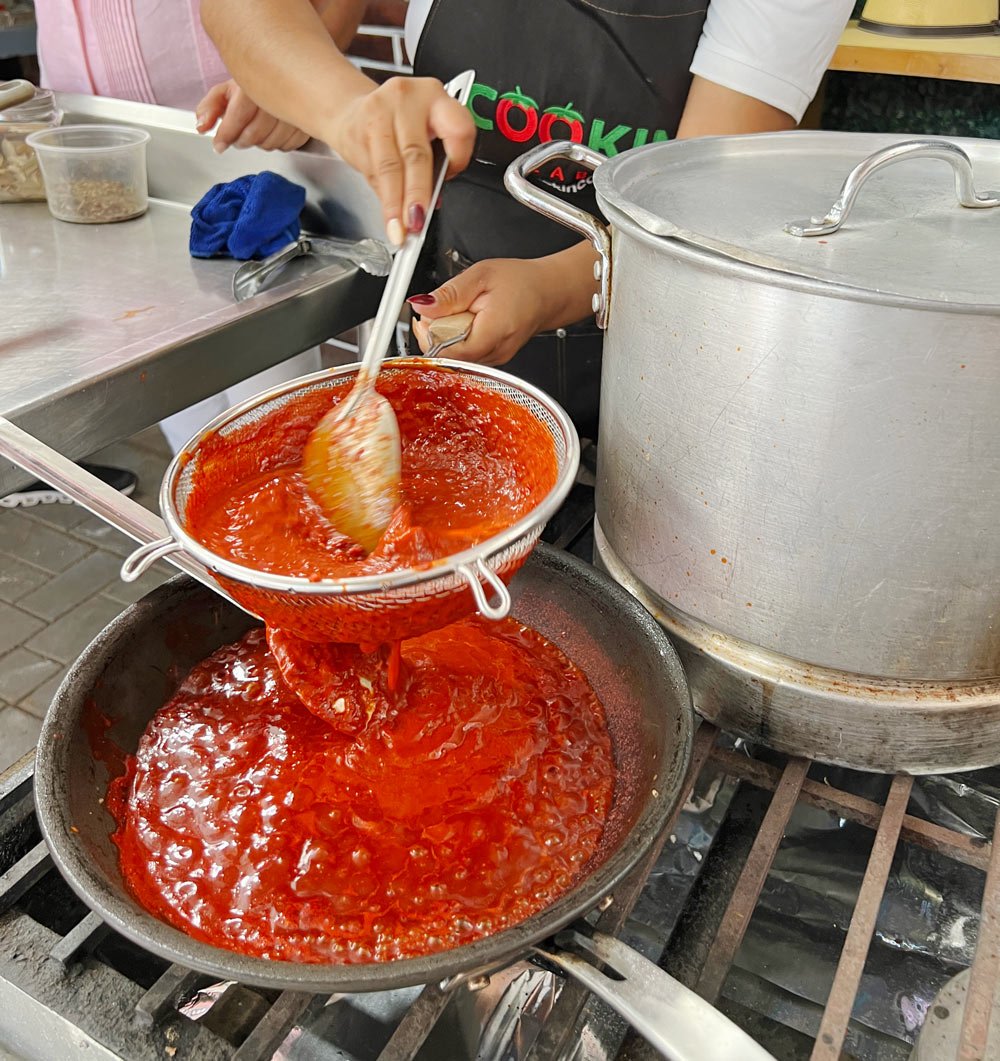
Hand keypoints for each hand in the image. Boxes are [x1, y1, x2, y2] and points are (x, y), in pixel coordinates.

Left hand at [196, 80, 310, 152]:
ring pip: (271, 143)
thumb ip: (210, 108)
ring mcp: (294, 110)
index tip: (219, 144)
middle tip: (237, 136)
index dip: (225, 135)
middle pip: (254, 135)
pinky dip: (279, 143)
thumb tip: (202, 127)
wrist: (284, 75)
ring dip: (260, 142)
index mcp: (254, 84)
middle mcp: (276, 95)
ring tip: (256, 130)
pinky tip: (273, 131)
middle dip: (241, 140)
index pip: (237, 118)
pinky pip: (289, 145)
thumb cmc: (253, 84)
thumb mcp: (226, 90)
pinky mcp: (307, 121)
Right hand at [322, 76, 474, 245]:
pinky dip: (383, 199)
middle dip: (417, 194)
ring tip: (400, 229)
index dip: (457, 160)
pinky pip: (374, 171)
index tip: (449, 181)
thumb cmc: (396, 125)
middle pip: (417, 154)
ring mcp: (380, 110)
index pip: (457, 129)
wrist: (353, 110)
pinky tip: (388, 215)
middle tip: (417, 221)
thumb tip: (434, 202)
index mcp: (437, 98)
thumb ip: (434, 164)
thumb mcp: (424, 133)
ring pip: (391, 166)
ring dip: (395, 203)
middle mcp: (408, 99)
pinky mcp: (358, 128)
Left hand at [408, 243, 600, 364]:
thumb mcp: (481, 275)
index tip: (426, 317)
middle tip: (442, 310)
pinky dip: (459, 339)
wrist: (548, 292)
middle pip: (449, 356)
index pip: (448, 351)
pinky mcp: (493, 359)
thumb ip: (450, 293)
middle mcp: (495, 353)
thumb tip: (423, 306)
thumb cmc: (522, 283)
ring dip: (448, 337)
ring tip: (460, 313)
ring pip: (456, 357)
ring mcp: (495, 360)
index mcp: (493, 332)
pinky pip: (466, 355)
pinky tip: (467, 323)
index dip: (430, 336)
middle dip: (437, 334)